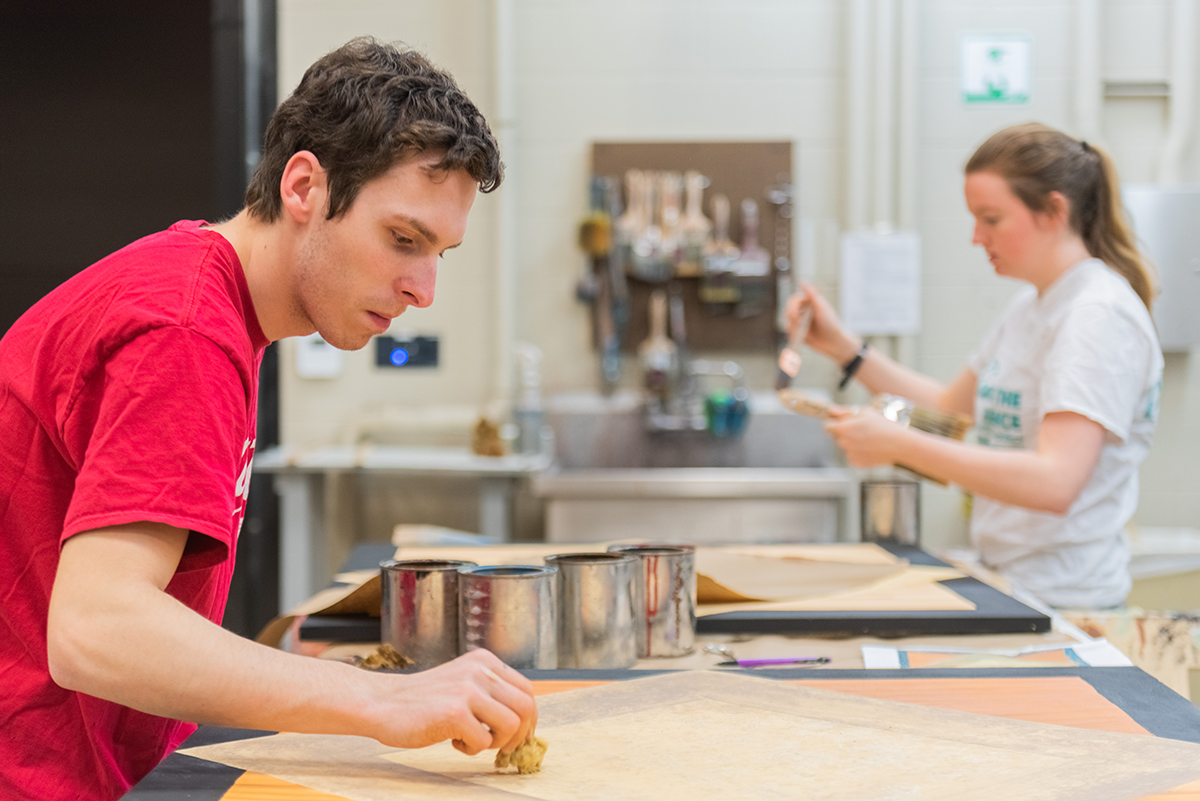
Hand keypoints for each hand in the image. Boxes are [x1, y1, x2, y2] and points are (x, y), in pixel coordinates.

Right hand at [366, 649, 537, 755]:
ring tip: (472, 740)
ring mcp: (467, 690)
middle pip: (526, 707)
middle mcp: (479, 671)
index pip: (526, 690)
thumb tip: (524, 725)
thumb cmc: (422, 700)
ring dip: (495, 742)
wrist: (381, 703)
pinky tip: (453, 741)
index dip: (527, 718)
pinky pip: (484, 741)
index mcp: (484, 661)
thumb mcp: (462, 683)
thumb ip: (489, 693)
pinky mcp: (454, 712)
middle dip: (519, 734)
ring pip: (511, 725)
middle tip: (502, 747)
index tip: (518, 736)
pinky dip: (472, 749)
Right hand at [786, 283, 860, 364]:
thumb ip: (812, 295)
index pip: (793, 300)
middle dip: (793, 318)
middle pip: (788, 311)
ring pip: (788, 322)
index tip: (796, 314)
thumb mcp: (822, 309)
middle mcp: (803, 311)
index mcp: (809, 303)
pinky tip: (803, 337)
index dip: (793, 306)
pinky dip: (794, 334)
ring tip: (806, 333)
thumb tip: (802, 281)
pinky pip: (790, 332)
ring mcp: (800, 322)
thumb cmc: (831, 324)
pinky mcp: (799, 332)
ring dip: (795, 328)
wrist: (834, 344)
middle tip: (800, 325)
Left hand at [823, 406, 906, 467]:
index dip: (835, 422)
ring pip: (845, 446)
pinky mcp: (856, 463)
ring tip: (869, 438)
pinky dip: (859, 452)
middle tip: (862, 429)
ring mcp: (850, 454)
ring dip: (852, 442)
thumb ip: (844, 411)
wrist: (900, 445)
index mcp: (843, 429)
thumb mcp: (865, 412)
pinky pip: (852, 455)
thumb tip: (831, 410)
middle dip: (844, 432)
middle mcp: (843, 443)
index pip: (827, 426)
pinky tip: (871, 448)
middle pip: (836, 436)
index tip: (843, 422)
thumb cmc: (884, 426)